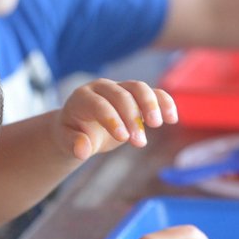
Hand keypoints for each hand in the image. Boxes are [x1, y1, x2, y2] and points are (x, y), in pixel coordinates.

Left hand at [53, 78, 178, 160]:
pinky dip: (164, 102)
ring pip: (139, 88)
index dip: (112, 119)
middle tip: (139, 142)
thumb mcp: (67, 141)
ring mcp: (120, 89)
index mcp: (83, 97)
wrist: (81, 126)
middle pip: (121, 94)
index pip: (99, 104)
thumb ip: (73, 144)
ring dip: (150, 105)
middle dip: (132, 117)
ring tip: (156, 125)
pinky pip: (153, 93)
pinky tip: (172, 119)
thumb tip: (82, 151)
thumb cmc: (73, 133)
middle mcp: (102, 88)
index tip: (123, 138)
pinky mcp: (135, 95)